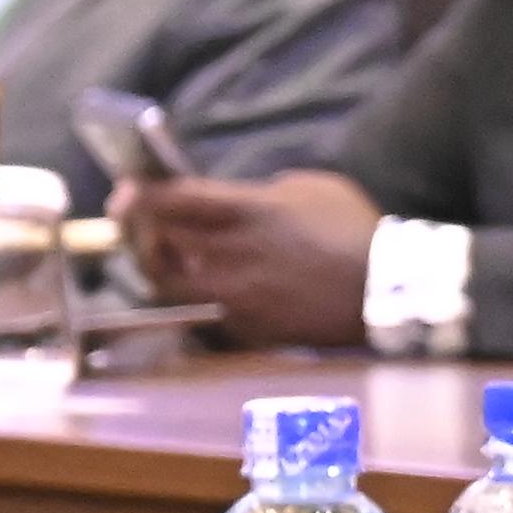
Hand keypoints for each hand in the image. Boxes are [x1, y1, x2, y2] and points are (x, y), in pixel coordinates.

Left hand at [126, 170, 384, 347]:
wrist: (384, 291)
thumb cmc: (355, 230)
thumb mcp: (314, 187)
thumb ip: (264, 190)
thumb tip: (235, 199)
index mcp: (246, 211)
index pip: (171, 199)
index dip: (140, 193)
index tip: (128, 189)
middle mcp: (228, 254)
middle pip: (155, 240)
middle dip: (136, 227)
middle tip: (132, 219)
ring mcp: (232, 294)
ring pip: (166, 280)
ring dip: (155, 263)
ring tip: (161, 254)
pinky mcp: (242, 325)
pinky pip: (199, 306)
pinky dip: (191, 292)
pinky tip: (201, 283)